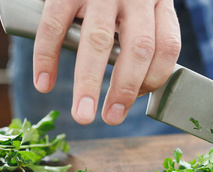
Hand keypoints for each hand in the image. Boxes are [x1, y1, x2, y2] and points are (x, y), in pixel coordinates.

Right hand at [33, 0, 180, 124]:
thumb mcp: (144, 6)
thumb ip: (144, 35)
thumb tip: (136, 88)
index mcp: (159, 2)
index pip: (168, 47)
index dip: (156, 78)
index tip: (139, 99)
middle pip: (137, 49)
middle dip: (125, 90)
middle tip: (112, 118)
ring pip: (98, 42)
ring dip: (88, 83)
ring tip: (82, 114)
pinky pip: (55, 26)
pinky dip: (47, 57)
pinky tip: (44, 83)